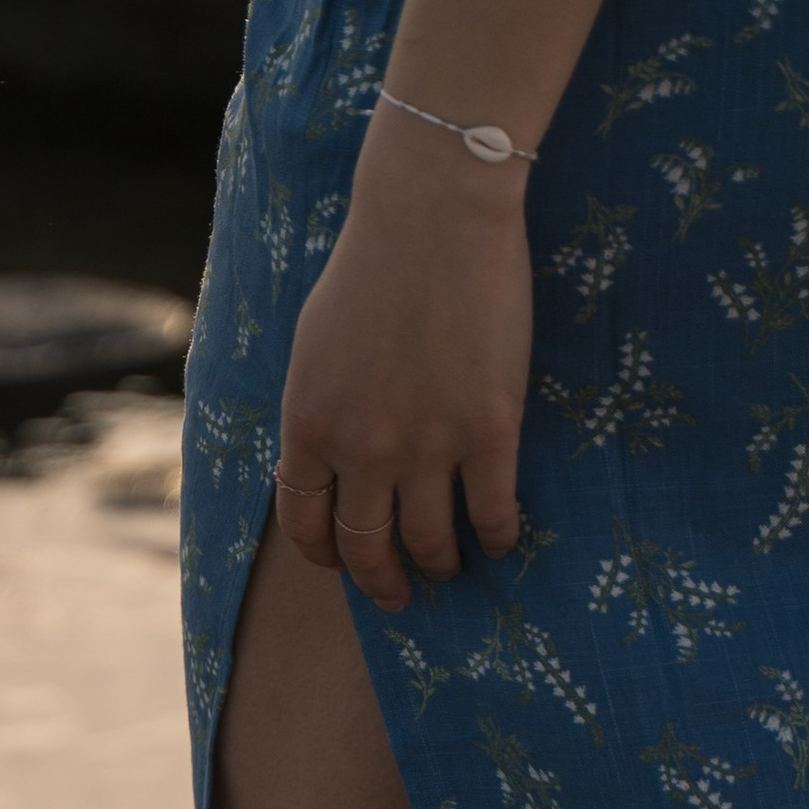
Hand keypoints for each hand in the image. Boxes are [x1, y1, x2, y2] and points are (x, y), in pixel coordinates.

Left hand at [274, 108, 532, 611]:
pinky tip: (502, 541)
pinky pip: (492, 514)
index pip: (306, 525)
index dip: (326, 556)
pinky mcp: (488, 431)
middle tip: (398, 593)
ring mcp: (426, 445)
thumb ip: (317, 410)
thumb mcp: (313, 348)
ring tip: (452, 566)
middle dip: (381, 581)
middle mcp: (361, 449)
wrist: (433, 215)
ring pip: (429, 542)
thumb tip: (325, 458)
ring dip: (440, 565)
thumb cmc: (372, 267)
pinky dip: (497, 539)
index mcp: (308, 427)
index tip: (343, 564)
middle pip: (365, 547)